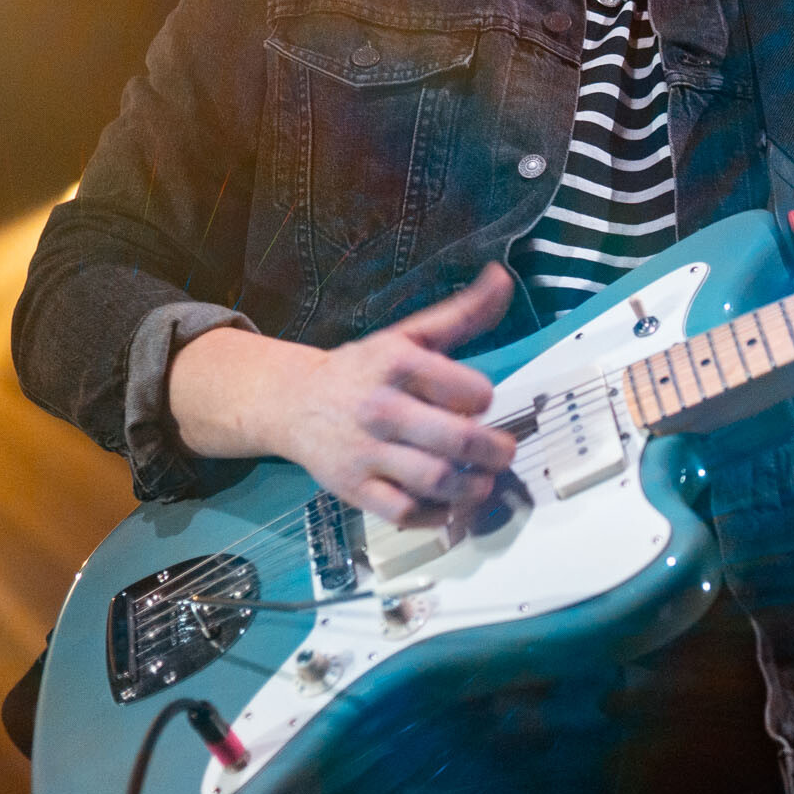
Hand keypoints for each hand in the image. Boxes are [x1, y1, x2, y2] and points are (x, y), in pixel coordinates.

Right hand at [173, 266, 518, 526]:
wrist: (291, 402)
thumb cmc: (363, 369)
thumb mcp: (409, 334)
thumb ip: (461, 313)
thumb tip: (502, 277)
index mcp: (399, 365)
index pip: (469, 390)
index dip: (482, 399)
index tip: (478, 403)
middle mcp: (382, 409)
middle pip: (458, 440)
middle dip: (495, 452)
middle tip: (502, 453)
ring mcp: (367, 453)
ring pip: (436, 481)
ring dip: (473, 488)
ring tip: (482, 481)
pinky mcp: (355, 490)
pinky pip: (406, 513)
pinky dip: (437, 515)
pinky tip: (448, 503)